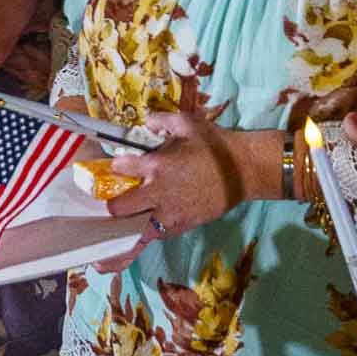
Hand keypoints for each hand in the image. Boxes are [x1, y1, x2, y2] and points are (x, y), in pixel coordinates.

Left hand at [105, 110, 251, 237]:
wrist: (243, 170)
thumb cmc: (215, 145)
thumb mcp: (188, 122)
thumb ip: (161, 120)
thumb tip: (146, 122)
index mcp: (157, 166)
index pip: (121, 168)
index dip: (116, 166)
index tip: (118, 165)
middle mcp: (158, 193)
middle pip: (120, 208)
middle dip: (113, 204)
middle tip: (114, 199)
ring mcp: (170, 213)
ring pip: (136, 229)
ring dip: (128, 224)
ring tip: (123, 223)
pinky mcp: (183, 225)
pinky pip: (158, 235)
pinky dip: (149, 231)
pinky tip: (147, 226)